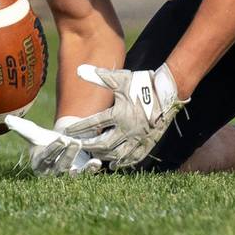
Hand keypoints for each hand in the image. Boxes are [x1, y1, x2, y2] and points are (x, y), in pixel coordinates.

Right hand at [5, 115, 101, 176]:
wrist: (60, 146)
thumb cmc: (44, 140)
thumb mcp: (34, 134)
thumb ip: (22, 128)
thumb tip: (7, 119)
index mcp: (40, 162)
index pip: (46, 157)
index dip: (54, 149)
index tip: (61, 139)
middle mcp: (52, 172)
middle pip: (60, 166)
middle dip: (68, 155)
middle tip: (75, 142)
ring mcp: (66, 174)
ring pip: (73, 173)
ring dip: (82, 168)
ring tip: (91, 159)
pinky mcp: (79, 173)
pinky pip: (85, 175)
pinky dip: (91, 171)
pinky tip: (98, 164)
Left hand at [64, 64, 188, 169]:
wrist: (167, 92)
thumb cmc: (141, 84)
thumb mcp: (120, 79)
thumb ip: (99, 77)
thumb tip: (79, 70)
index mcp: (119, 113)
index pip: (93, 124)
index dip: (79, 128)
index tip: (67, 131)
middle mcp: (127, 128)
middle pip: (103, 144)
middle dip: (89, 145)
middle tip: (79, 145)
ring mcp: (138, 138)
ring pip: (117, 154)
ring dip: (103, 155)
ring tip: (93, 154)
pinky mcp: (147, 143)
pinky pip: (132, 158)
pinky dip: (121, 163)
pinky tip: (113, 165)